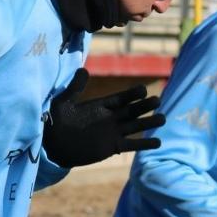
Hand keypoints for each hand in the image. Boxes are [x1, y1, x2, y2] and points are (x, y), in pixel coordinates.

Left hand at [42, 68, 164, 166]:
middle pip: (131, 110)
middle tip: (158, 100)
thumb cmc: (56, 122)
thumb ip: (74, 88)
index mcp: (101, 106)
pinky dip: (143, 144)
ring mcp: (113, 132)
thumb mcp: (63, 102)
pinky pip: (131, 144)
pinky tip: (157, 142)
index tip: (143, 90)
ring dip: (148, 123)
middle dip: (144, 106)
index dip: (131, 94)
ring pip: (135, 126)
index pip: (120, 98)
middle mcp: (110, 118)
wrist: (54, 145)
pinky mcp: (112, 147)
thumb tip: (84, 70)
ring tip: (163, 119)